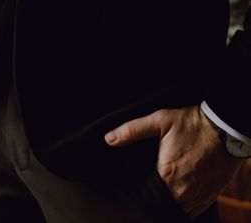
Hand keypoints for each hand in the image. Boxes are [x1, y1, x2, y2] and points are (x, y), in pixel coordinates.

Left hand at [104, 106, 241, 218]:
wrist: (223, 129)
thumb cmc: (191, 124)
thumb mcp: (159, 120)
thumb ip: (132, 131)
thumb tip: (108, 139)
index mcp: (166, 174)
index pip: (144, 195)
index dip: (136, 193)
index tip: (130, 186)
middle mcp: (182, 191)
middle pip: (159, 204)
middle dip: (150, 198)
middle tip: (144, 187)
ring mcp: (197, 197)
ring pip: (176, 210)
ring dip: (166, 203)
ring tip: (159, 189)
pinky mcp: (209, 197)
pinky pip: (191, 211)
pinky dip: (182, 205)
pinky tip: (175, 193)